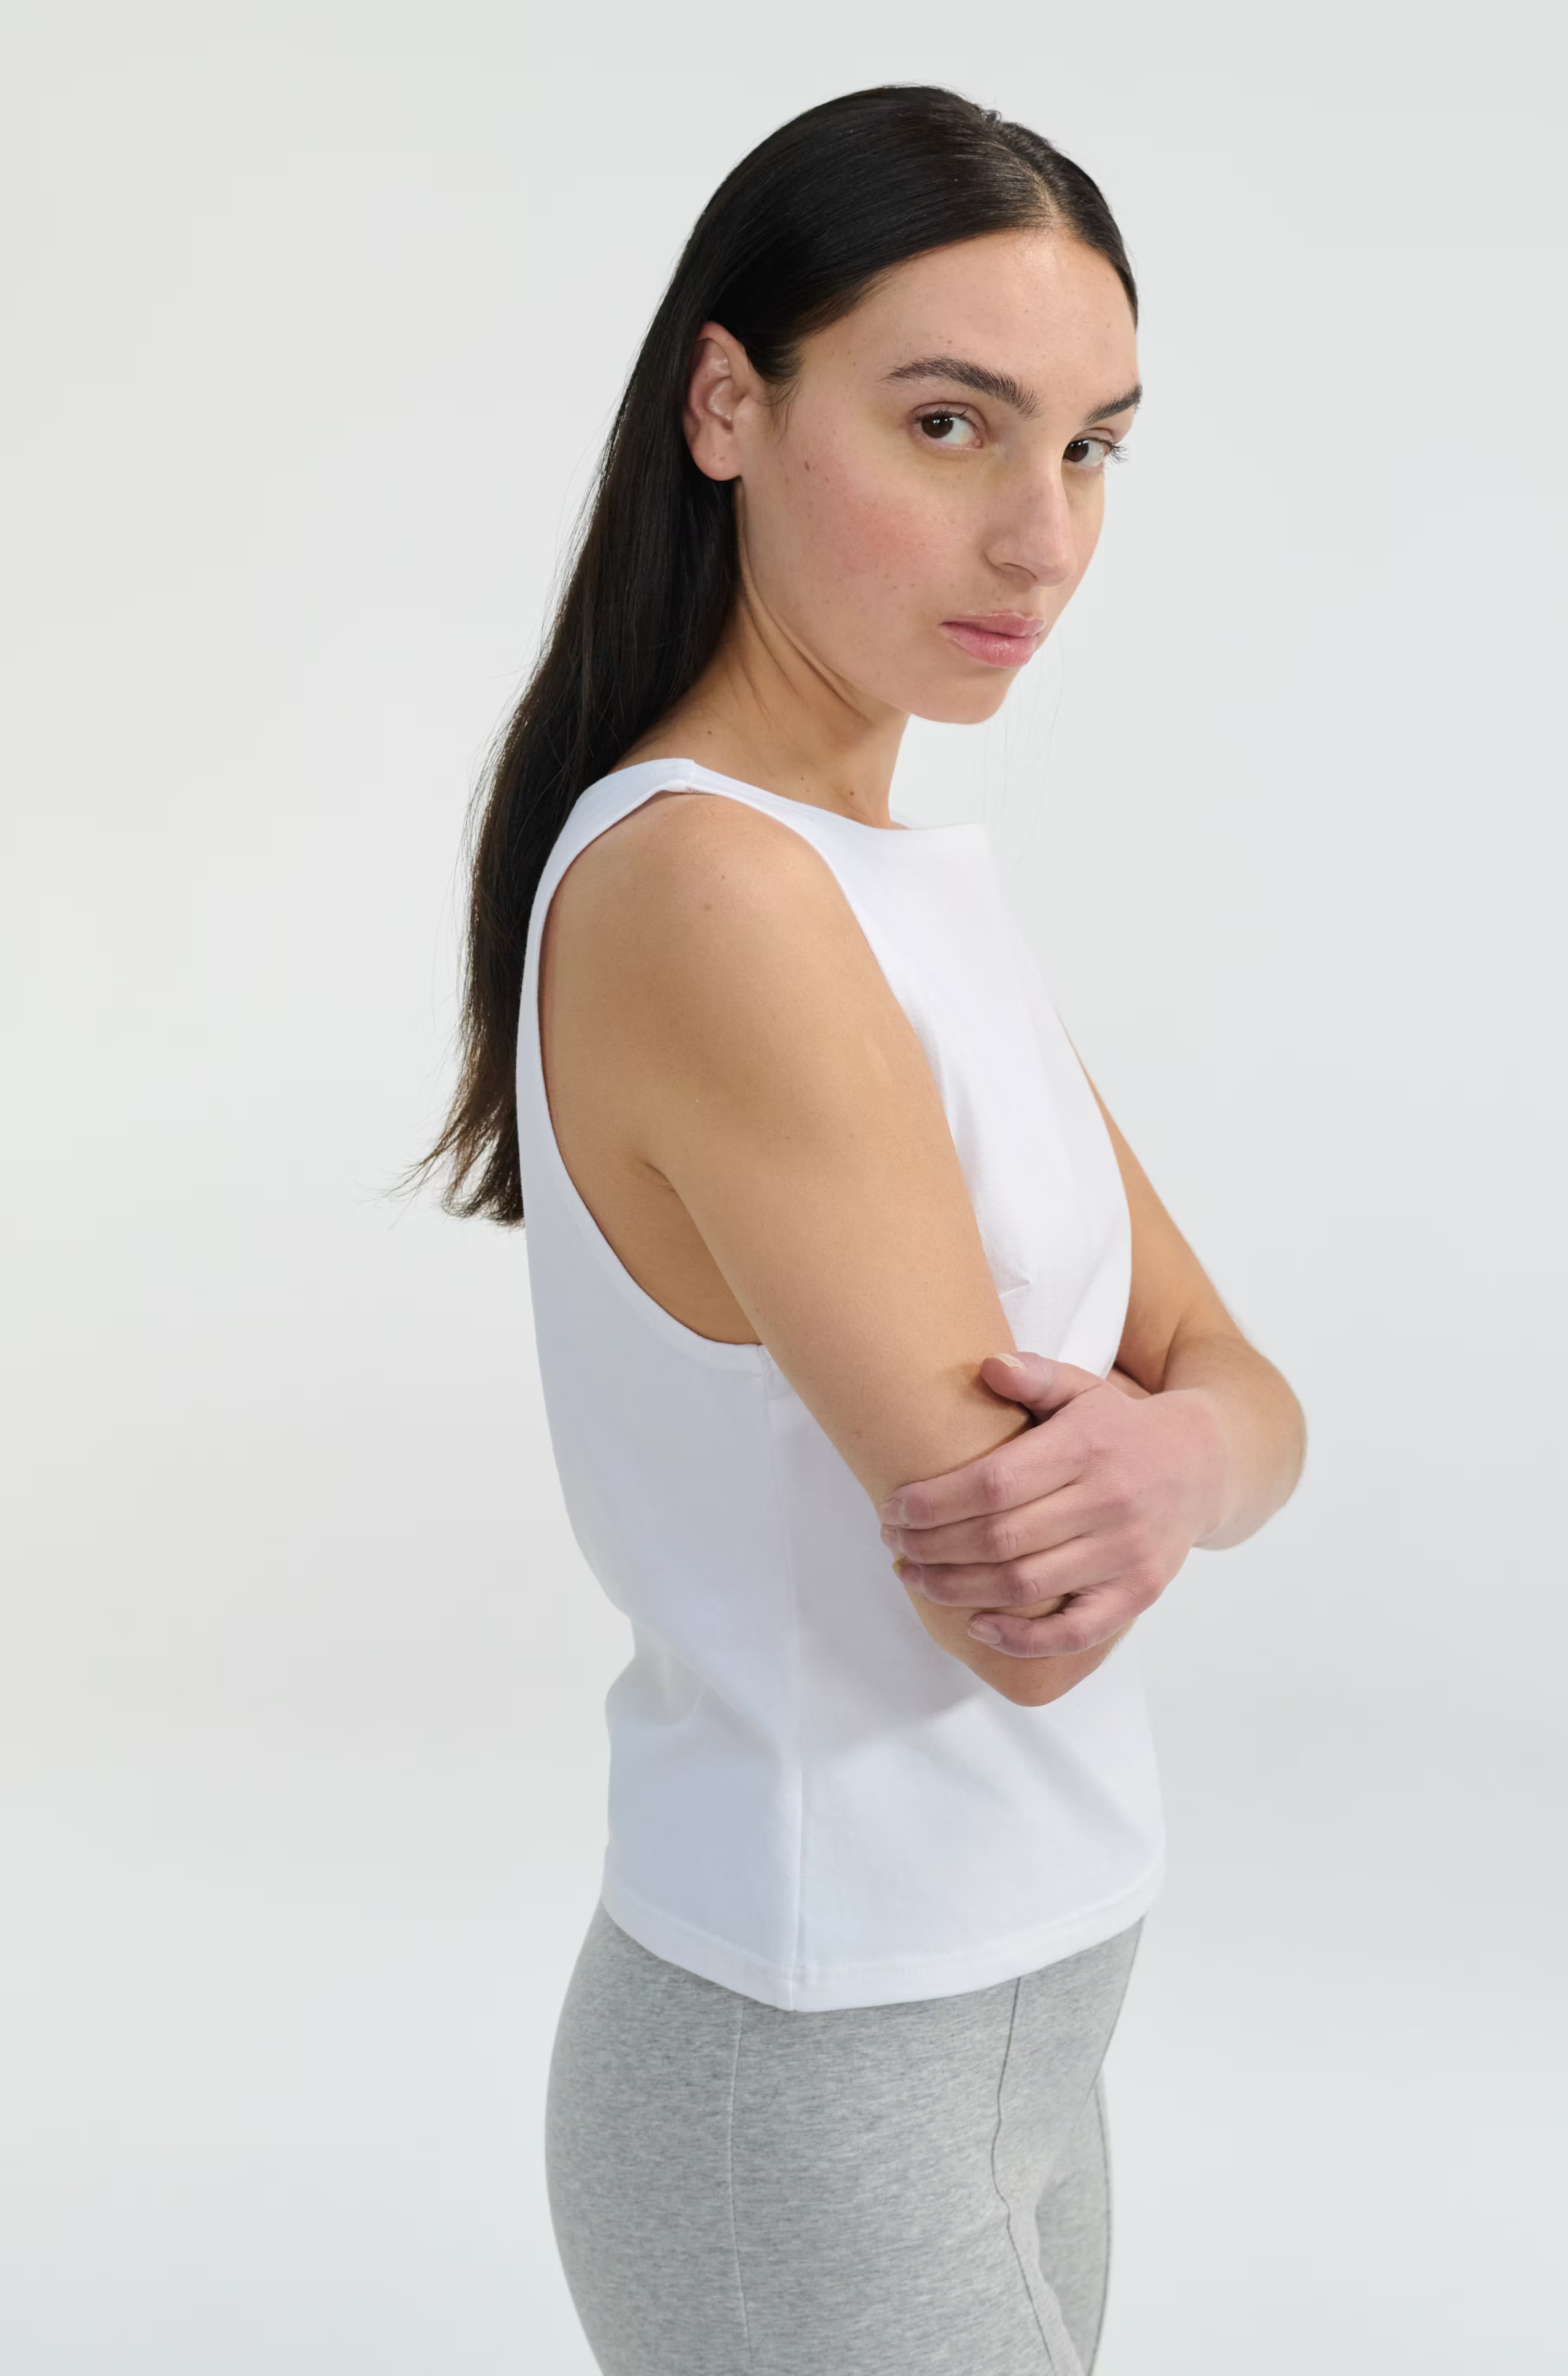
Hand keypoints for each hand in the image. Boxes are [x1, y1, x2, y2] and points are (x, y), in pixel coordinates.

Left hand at [878, 1352, 1227, 1658]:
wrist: (1204, 1465)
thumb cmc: (1119, 1428)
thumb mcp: (1083, 1388)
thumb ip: (1036, 1374)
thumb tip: (988, 1367)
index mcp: (1087, 1446)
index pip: (994, 1483)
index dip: (933, 1503)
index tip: (893, 1509)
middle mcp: (1110, 1502)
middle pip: (1001, 1538)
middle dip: (933, 1547)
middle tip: (894, 1545)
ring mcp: (1127, 1554)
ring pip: (1026, 1586)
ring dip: (958, 1589)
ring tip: (916, 1578)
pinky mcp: (1138, 1593)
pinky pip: (1074, 1632)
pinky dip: (1022, 1637)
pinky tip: (977, 1623)